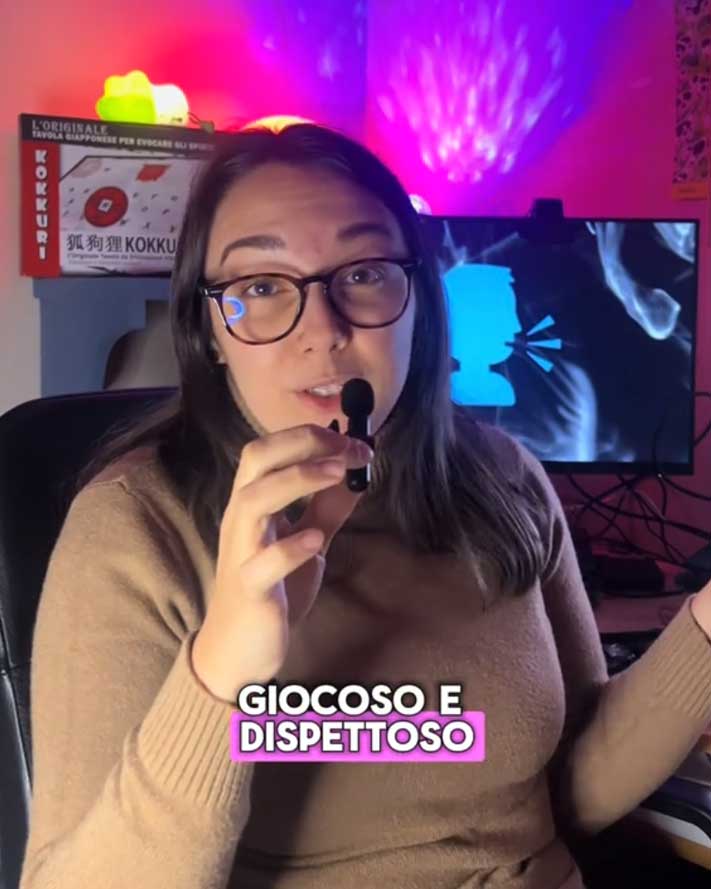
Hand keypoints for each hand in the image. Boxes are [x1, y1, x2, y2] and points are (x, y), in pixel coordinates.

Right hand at [190, 424, 372, 701]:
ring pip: (254, 500)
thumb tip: (357, 475)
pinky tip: (316, 540)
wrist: (239, 650)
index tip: (355, 439)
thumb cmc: (272, 591)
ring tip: (339, 473)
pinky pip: (262, 563)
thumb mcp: (307, 542)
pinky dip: (289, 547)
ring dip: (298, 479)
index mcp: (253, 503)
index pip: (270, 450)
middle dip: (302, 444)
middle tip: (347, 447)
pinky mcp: (250, 590)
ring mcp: (243, 552)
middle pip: (256, 460)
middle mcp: (242, 519)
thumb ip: (327, 510)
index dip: (310, 437)